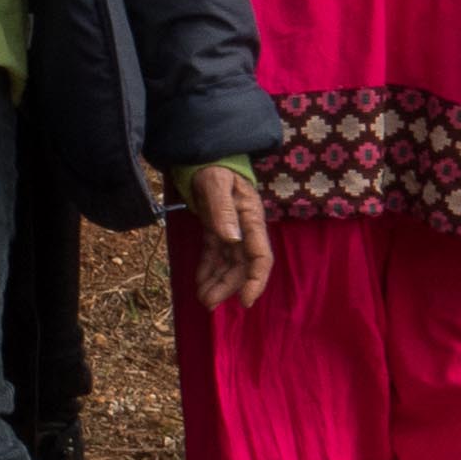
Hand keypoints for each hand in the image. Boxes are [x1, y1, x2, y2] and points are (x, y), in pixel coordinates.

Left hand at [178, 161, 276, 311]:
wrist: (206, 156)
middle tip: (209, 304)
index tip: (246, 300)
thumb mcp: (216, 183)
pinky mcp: (216, 230)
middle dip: (229, 286)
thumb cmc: (214, 166)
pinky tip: (200, 284)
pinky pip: (215, 255)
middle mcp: (244, 229)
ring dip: (217, 283)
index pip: (260, 256)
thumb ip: (222, 209)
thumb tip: (231, 238)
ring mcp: (231, 230)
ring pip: (228, 264)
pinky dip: (208, 270)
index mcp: (251, 218)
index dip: (256, 280)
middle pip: (243, 265)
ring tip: (203, 299)